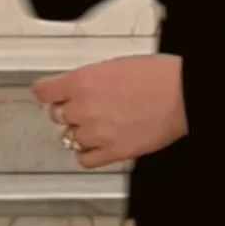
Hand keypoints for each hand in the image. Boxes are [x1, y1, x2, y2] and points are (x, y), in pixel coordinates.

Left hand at [36, 56, 188, 168]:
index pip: (44, 92)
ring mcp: (96, 133)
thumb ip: (89, 80)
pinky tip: (96, 146)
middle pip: (57, 116)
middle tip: (86, 108)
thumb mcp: (113, 66)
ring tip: (99, 125)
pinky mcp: (112, 152)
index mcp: (82, 81)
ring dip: (81, 132)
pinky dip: (87, 153)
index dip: (49, 94)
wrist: (181, 95)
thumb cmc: (157, 76)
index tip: (51, 96)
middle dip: (70, 112)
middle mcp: (83, 108)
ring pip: (71, 138)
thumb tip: (81, 88)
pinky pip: (85, 159)